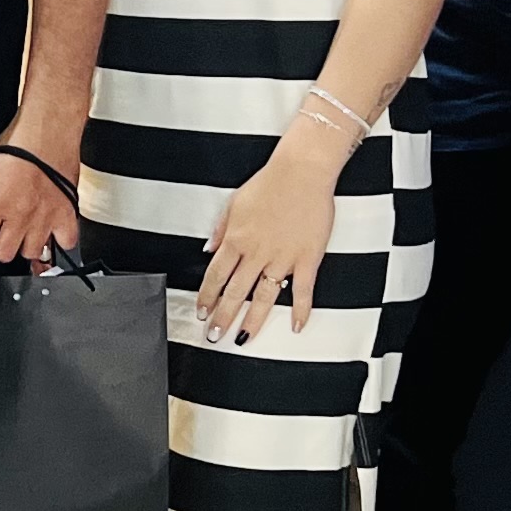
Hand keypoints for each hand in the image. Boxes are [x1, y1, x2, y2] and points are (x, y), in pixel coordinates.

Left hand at [0, 145, 78, 267]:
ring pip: (33, 253)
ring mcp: (44, 218)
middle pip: (3, 253)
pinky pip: (65, 243)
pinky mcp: (67, 214)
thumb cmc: (20, 141)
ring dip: (26, 245)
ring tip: (25, 232)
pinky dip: (59, 240)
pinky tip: (52, 231)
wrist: (49, 130)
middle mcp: (19, 216)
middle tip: (1, 234)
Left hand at [197, 145, 340, 342]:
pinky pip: (303, 290)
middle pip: (235, 292)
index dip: (207, 298)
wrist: (302, 172)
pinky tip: (296, 325)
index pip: (215, 276)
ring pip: (264, 297)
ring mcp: (283, 258)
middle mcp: (257, 253)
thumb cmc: (270, 183)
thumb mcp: (234, 203)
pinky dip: (300, 310)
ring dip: (252, 320)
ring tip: (243, 338)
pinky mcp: (308, 258)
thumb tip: (209, 249)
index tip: (203, 313)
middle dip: (222, 317)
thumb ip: (220, 230)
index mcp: (236, 240)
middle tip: (215, 335)